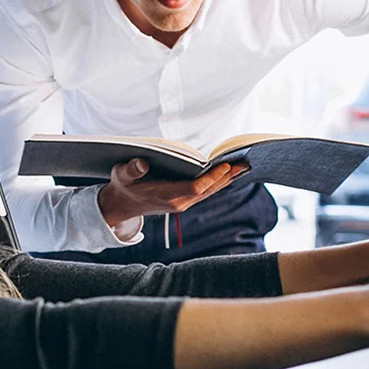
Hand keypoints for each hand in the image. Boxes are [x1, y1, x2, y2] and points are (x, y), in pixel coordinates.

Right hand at [97, 158, 248, 227]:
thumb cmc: (124, 186)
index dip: (212, 178)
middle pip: (209, 190)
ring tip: (245, 166)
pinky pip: (206, 191)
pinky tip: (230, 173)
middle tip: (246, 163)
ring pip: (210, 192)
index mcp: (166, 195)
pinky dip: (219, 182)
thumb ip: (131, 169)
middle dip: (227, 177)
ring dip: (227, 180)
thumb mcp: (122, 175)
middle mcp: (179, 202)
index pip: (195, 188)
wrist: (123, 206)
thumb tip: (141, 162)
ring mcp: (183, 203)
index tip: (225, 165)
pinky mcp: (185, 200)